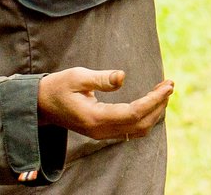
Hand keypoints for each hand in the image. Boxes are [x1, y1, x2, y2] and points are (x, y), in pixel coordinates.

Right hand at [36, 68, 172, 141]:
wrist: (40, 105)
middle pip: (141, 124)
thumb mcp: (76, 77)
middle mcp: (101, 130)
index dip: (154, 100)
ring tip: (164, 90)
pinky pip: (132, 129)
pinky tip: (152, 100)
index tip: (168, 85)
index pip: (134, 113)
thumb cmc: (57, 87)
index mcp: (95, 117)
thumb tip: (123, 77)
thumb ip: (100, 78)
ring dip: (155, 111)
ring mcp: (102, 134)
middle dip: (159, 104)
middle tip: (170, 84)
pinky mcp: (103, 131)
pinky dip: (146, 116)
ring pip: (138, 129)